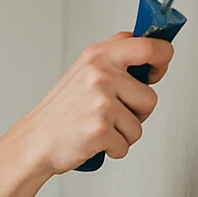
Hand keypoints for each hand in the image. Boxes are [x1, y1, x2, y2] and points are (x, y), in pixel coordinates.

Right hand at [15, 31, 173, 175]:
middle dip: (138, 111)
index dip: (162, 60)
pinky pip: (126, 144)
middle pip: (150, 97)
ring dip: (124, 133)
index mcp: (98, 55)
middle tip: (115, 112)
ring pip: (139, 124)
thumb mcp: (84, 71)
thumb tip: (151, 50)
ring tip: (99, 127)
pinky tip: (94, 141)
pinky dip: (114, 149)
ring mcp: (100, 101)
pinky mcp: (100, 128)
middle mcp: (100, 74)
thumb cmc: (62, 111)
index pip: (150, 47)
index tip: (156, 70)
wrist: (35, 140)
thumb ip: (115, 57)